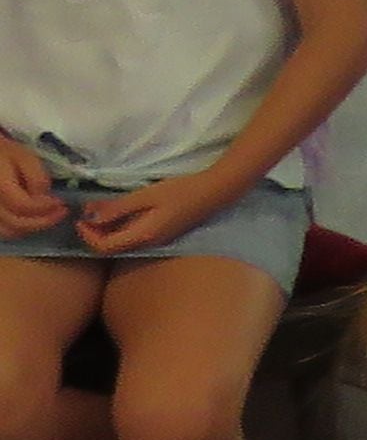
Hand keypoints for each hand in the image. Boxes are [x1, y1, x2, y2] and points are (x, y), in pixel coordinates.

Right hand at [0, 138, 57, 234]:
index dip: (45, 208)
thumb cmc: (4, 153)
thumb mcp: (24, 157)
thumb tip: (45, 198)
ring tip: (46, 216)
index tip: (61, 204)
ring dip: (31, 228)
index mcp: (0, 186)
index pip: (23, 206)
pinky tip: (30, 219)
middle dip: (43, 221)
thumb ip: (37, 178)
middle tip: (60, 212)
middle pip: (16, 223)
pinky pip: (2, 230)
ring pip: (7, 232)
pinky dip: (17, 229)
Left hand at [77, 173, 237, 256]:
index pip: (104, 246)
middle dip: (94, 233)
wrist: (214, 193)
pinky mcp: (161, 233)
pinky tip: (120, 212)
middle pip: (111, 247)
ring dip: (106, 230)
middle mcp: (147, 243)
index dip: (87, 235)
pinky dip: (119, 227)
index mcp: (142, 235)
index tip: (80, 218)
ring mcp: (156, 240)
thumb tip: (91, 216)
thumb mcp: (146, 196)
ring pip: (121, 242)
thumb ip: (118, 208)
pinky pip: (132, 236)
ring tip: (99, 209)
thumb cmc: (180, 191)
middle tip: (86, 213)